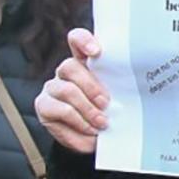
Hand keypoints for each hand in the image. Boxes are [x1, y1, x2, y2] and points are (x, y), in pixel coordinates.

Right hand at [37, 29, 108, 154]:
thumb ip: (119, 87)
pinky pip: (60, 111)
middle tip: (106, 104)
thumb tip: (135, 87)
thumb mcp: (118, 97)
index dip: (83, 41)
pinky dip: (79, 123)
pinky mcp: (44, 106)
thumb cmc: (110, 112)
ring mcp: (52, 88)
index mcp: (85, 62)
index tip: (96, 51)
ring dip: (87, 109)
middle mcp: (65, 71)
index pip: (77, 40)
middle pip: (70, 66)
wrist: (94, 138)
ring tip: (101, 123)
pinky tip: (90, 130)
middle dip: (91, 87)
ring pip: (66, 90)